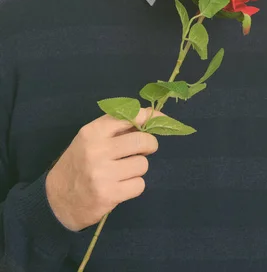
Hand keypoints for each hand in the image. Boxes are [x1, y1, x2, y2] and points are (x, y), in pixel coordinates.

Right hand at [45, 108, 163, 230]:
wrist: (56, 199)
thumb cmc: (79, 163)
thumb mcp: (91, 139)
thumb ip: (117, 127)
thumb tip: (151, 115)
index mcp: (93, 131)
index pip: (130, 116)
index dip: (151, 117)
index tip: (162, 119)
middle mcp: (97, 149)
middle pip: (142, 140)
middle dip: (149, 145)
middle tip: (143, 150)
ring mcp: (103, 173)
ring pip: (142, 164)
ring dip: (138, 169)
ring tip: (122, 172)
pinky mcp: (109, 194)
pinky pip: (139, 185)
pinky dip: (134, 186)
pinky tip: (120, 187)